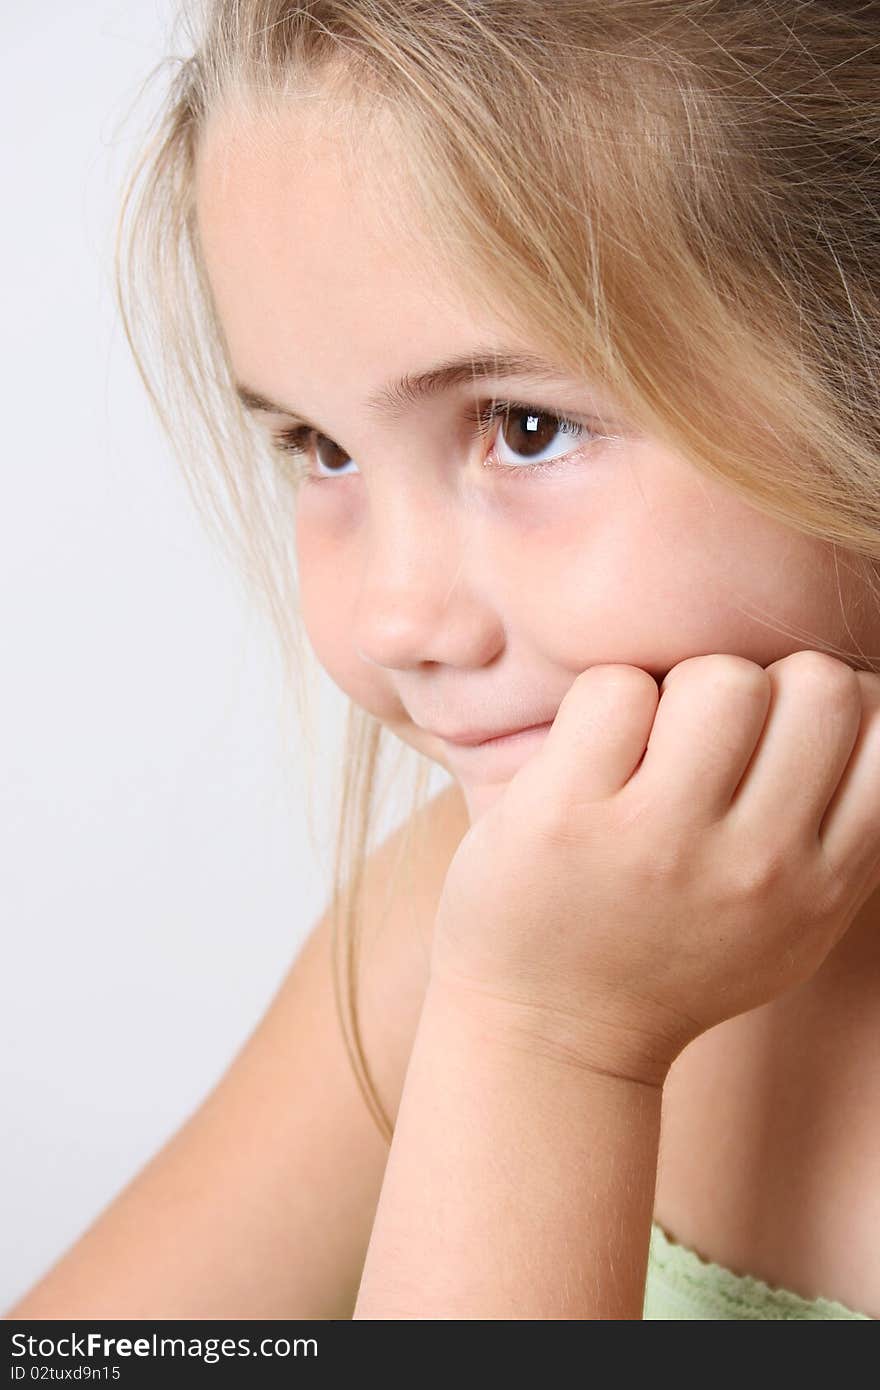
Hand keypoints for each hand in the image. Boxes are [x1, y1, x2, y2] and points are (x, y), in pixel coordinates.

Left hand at [431, 651, 879, 1085]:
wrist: (549, 1033)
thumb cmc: (671, 956)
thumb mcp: (790, 924)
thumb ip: (842, 836)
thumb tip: (871, 712)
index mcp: (819, 885)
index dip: (836, 709)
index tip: (783, 737)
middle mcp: (754, 865)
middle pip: (818, 683)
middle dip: (765, 687)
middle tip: (714, 737)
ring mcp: (657, 839)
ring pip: (721, 676)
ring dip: (683, 687)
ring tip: (654, 743)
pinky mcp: (564, 814)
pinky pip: (616, 687)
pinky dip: (606, 701)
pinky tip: (594, 753)